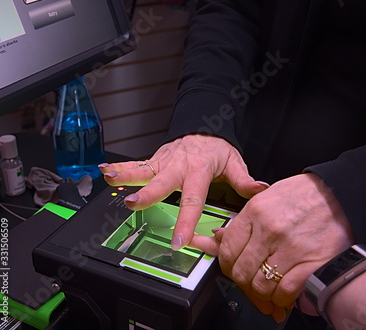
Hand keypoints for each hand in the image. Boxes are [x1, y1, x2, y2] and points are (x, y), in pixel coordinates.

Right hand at [99, 134, 267, 249]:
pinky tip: (105, 173)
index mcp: (199, 170)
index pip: (192, 199)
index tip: (179, 240)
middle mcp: (178, 165)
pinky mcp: (155, 160)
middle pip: (162, 182)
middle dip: (147, 194)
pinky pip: (136, 164)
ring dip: (127, 175)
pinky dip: (119, 168)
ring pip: (144, 170)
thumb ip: (244, 180)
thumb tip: (260, 191)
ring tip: (111, 180)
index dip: (186, 221)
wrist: (203, 125)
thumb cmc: (217, 147)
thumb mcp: (234, 161)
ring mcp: (164, 161)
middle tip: (134, 204)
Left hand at [192, 173, 353, 318]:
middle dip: (244, 284)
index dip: (227, 267)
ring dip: (263, 295)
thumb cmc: (304, 195)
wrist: (338, 193)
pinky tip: (284, 295)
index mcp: (256, 211)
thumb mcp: (267, 198)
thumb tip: (219, 238)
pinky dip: (282, 299)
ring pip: (261, 285)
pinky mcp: (312, 261)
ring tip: (269, 291)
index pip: (227, 250)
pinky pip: (285, 291)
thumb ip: (243, 221)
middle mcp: (270, 229)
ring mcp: (291, 246)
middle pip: (242, 272)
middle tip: (251, 285)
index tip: (233, 271)